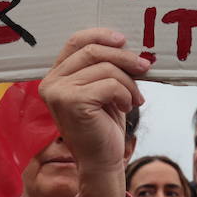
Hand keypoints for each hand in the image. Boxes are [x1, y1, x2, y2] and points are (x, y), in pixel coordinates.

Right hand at [38, 28, 151, 196]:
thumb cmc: (104, 124)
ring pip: (105, 68)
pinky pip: (110, 85)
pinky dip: (125, 94)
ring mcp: (58, 93)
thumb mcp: (102, 88)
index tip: (124, 39)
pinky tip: (126, 108)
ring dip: (129, 82)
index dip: (100, 35)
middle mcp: (51, 82)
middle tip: (145, 67)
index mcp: (55, 76)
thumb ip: (104, 66)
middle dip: (124, 57)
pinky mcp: (72, 102)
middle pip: (94, 51)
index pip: (75, 41)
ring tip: (134, 98)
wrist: (101, 161)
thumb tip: (125, 42)